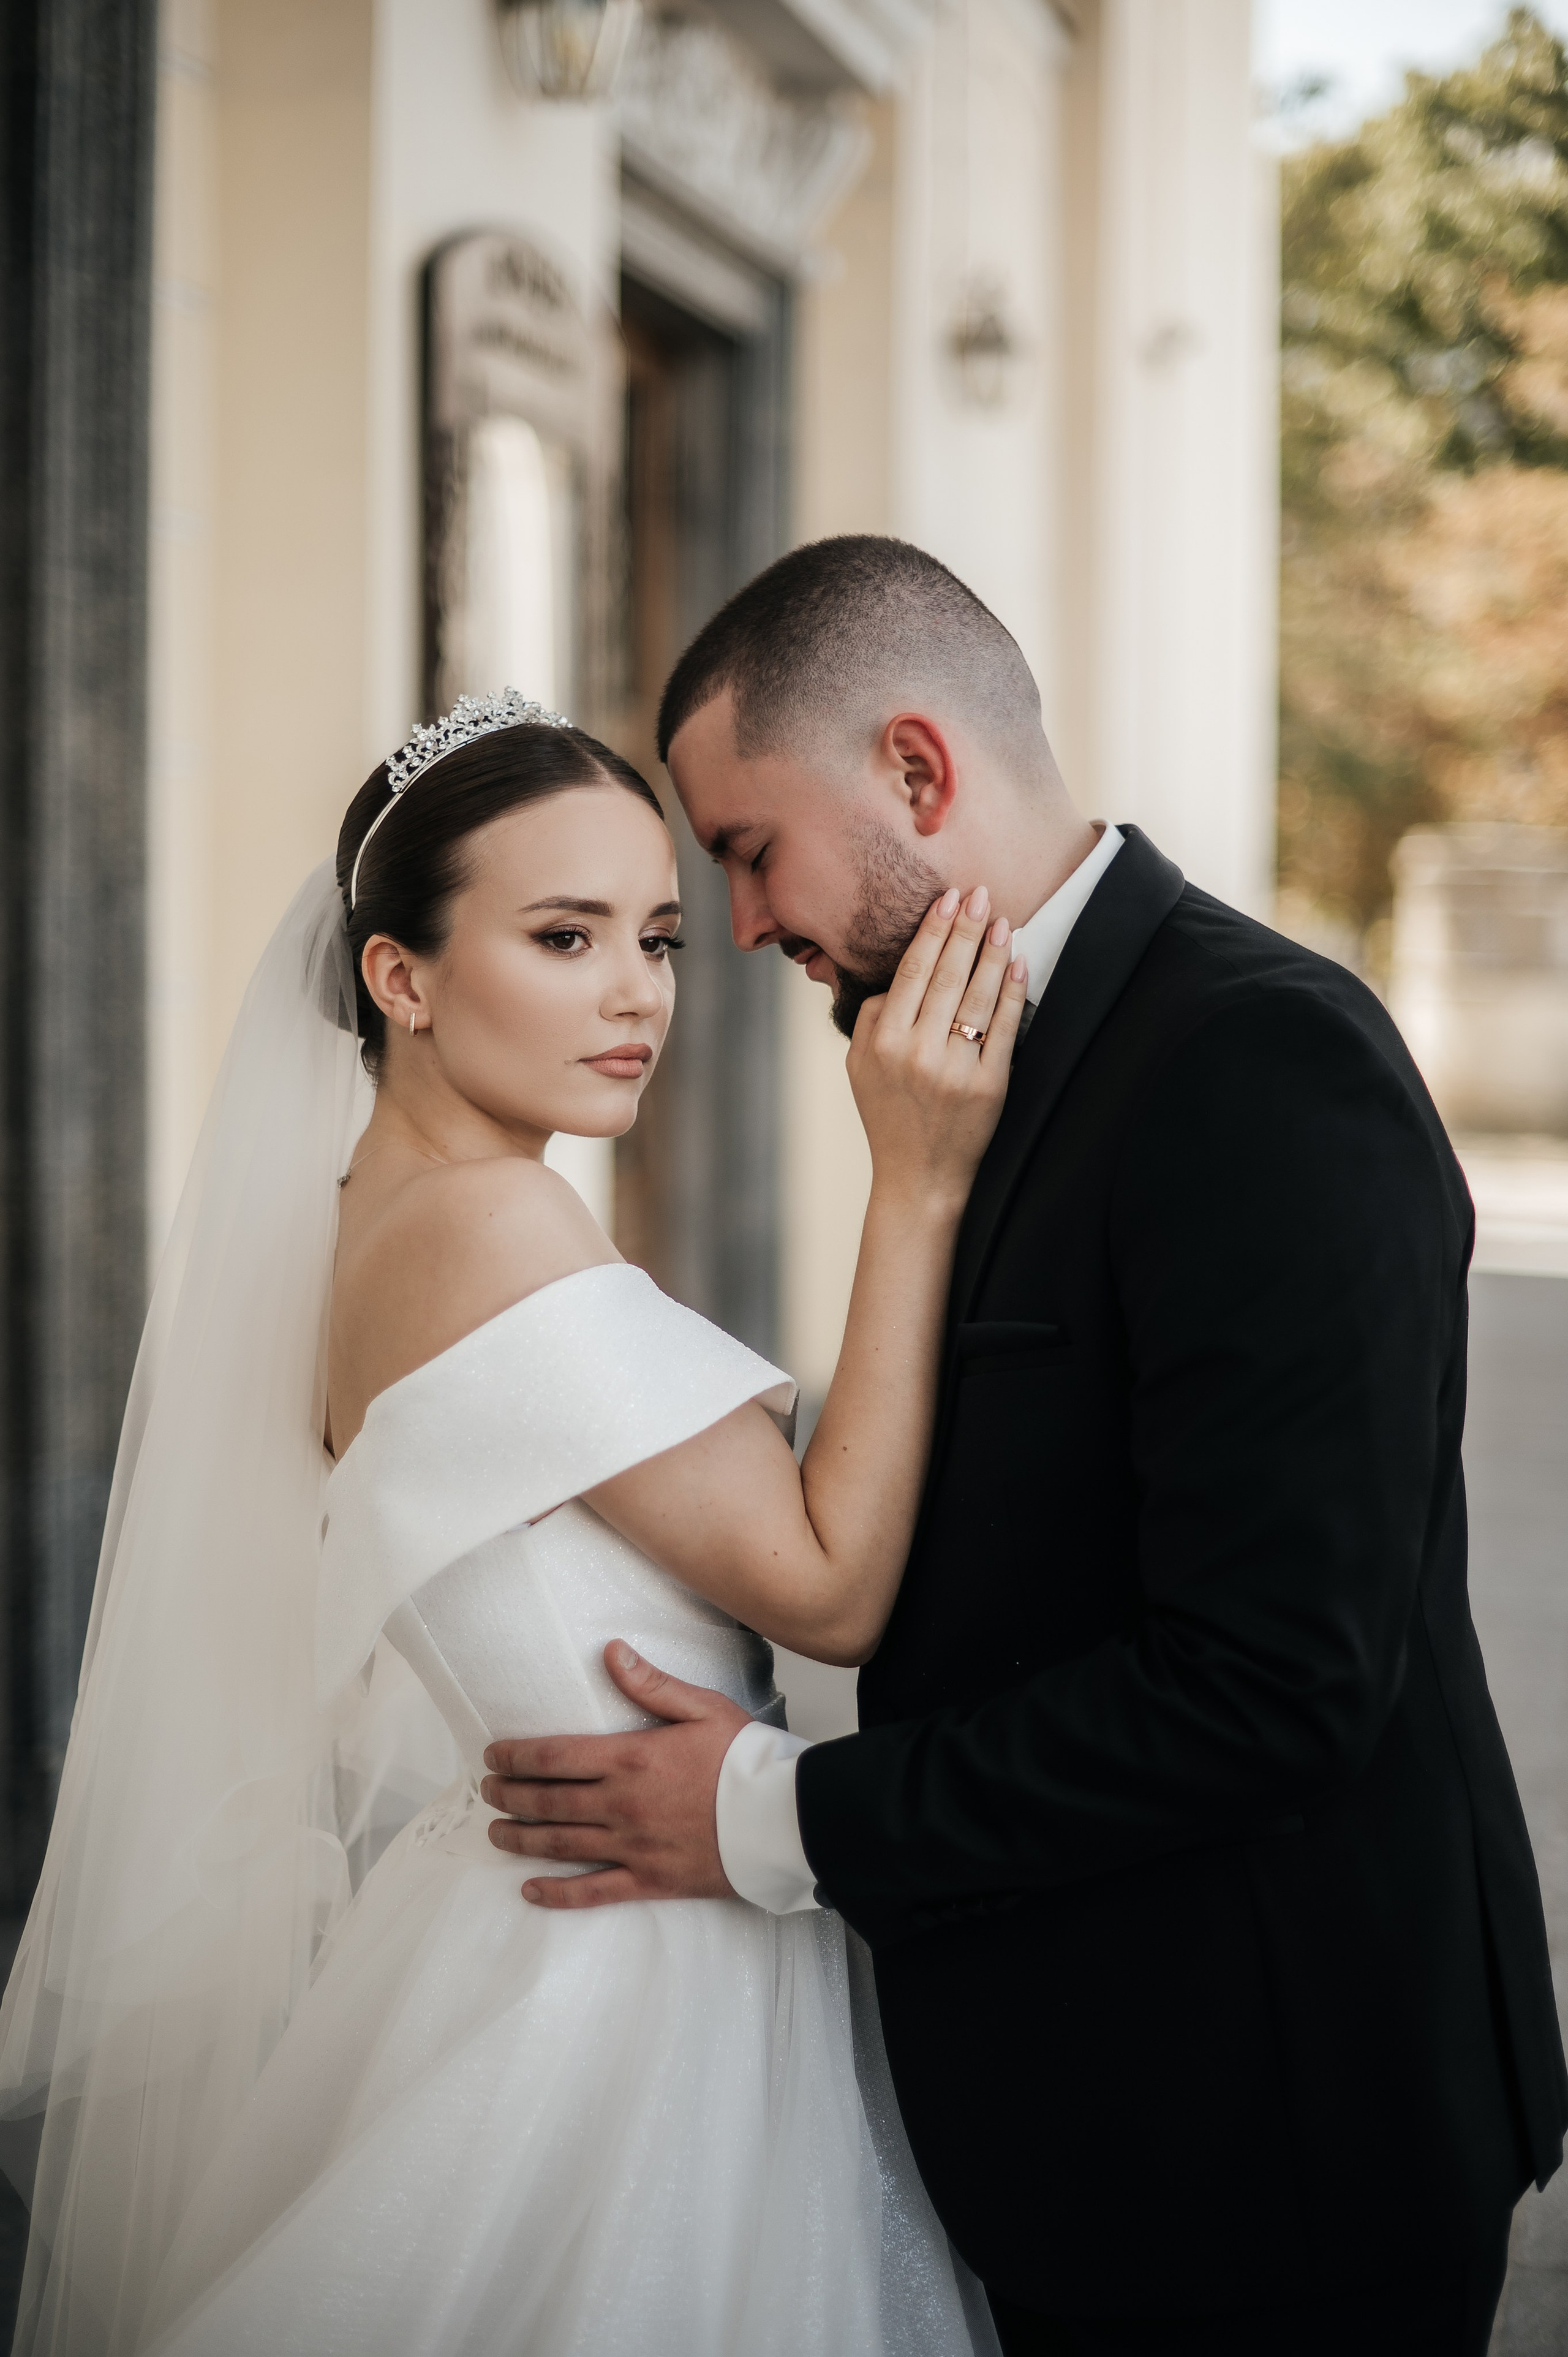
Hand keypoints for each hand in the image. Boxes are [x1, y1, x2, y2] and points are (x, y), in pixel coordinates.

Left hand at [481, 1642, 749, 1908]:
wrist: (782, 1818)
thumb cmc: (746, 1758)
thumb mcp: (702, 1707)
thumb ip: (651, 1684)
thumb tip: (611, 1652)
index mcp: (631, 1759)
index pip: (554, 1756)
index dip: (516, 1756)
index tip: (491, 1756)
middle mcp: (622, 1805)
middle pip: (548, 1801)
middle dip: (509, 1795)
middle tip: (486, 1792)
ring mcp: (632, 1847)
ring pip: (561, 1845)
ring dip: (521, 1839)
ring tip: (495, 1832)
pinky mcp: (650, 1881)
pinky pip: (593, 1892)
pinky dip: (557, 1894)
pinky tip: (530, 1890)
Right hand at [847, 886, 1026, 1214]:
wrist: (917, 1178)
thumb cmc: (888, 1115)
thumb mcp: (859, 1066)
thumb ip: (869, 1016)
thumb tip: (898, 971)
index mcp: (881, 1041)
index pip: (911, 971)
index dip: (933, 931)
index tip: (948, 899)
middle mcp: (915, 1052)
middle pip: (946, 975)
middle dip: (966, 929)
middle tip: (981, 894)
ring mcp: (952, 1069)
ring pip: (977, 996)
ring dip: (992, 952)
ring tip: (1003, 921)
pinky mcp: (987, 1087)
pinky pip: (1005, 1029)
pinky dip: (1013, 992)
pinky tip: (1018, 964)